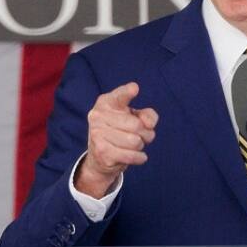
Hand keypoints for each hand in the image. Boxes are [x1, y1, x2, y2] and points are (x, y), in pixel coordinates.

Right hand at [75, 82, 157, 198]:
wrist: (100, 157)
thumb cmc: (121, 131)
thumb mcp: (135, 117)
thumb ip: (148, 115)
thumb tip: (148, 123)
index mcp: (106, 102)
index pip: (120, 96)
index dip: (128, 92)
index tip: (135, 88)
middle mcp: (98, 116)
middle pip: (137, 126)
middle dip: (146, 134)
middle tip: (142, 136)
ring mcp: (98, 135)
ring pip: (136, 142)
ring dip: (141, 146)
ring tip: (134, 145)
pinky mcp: (103, 153)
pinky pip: (132, 156)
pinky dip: (140, 157)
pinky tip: (137, 156)